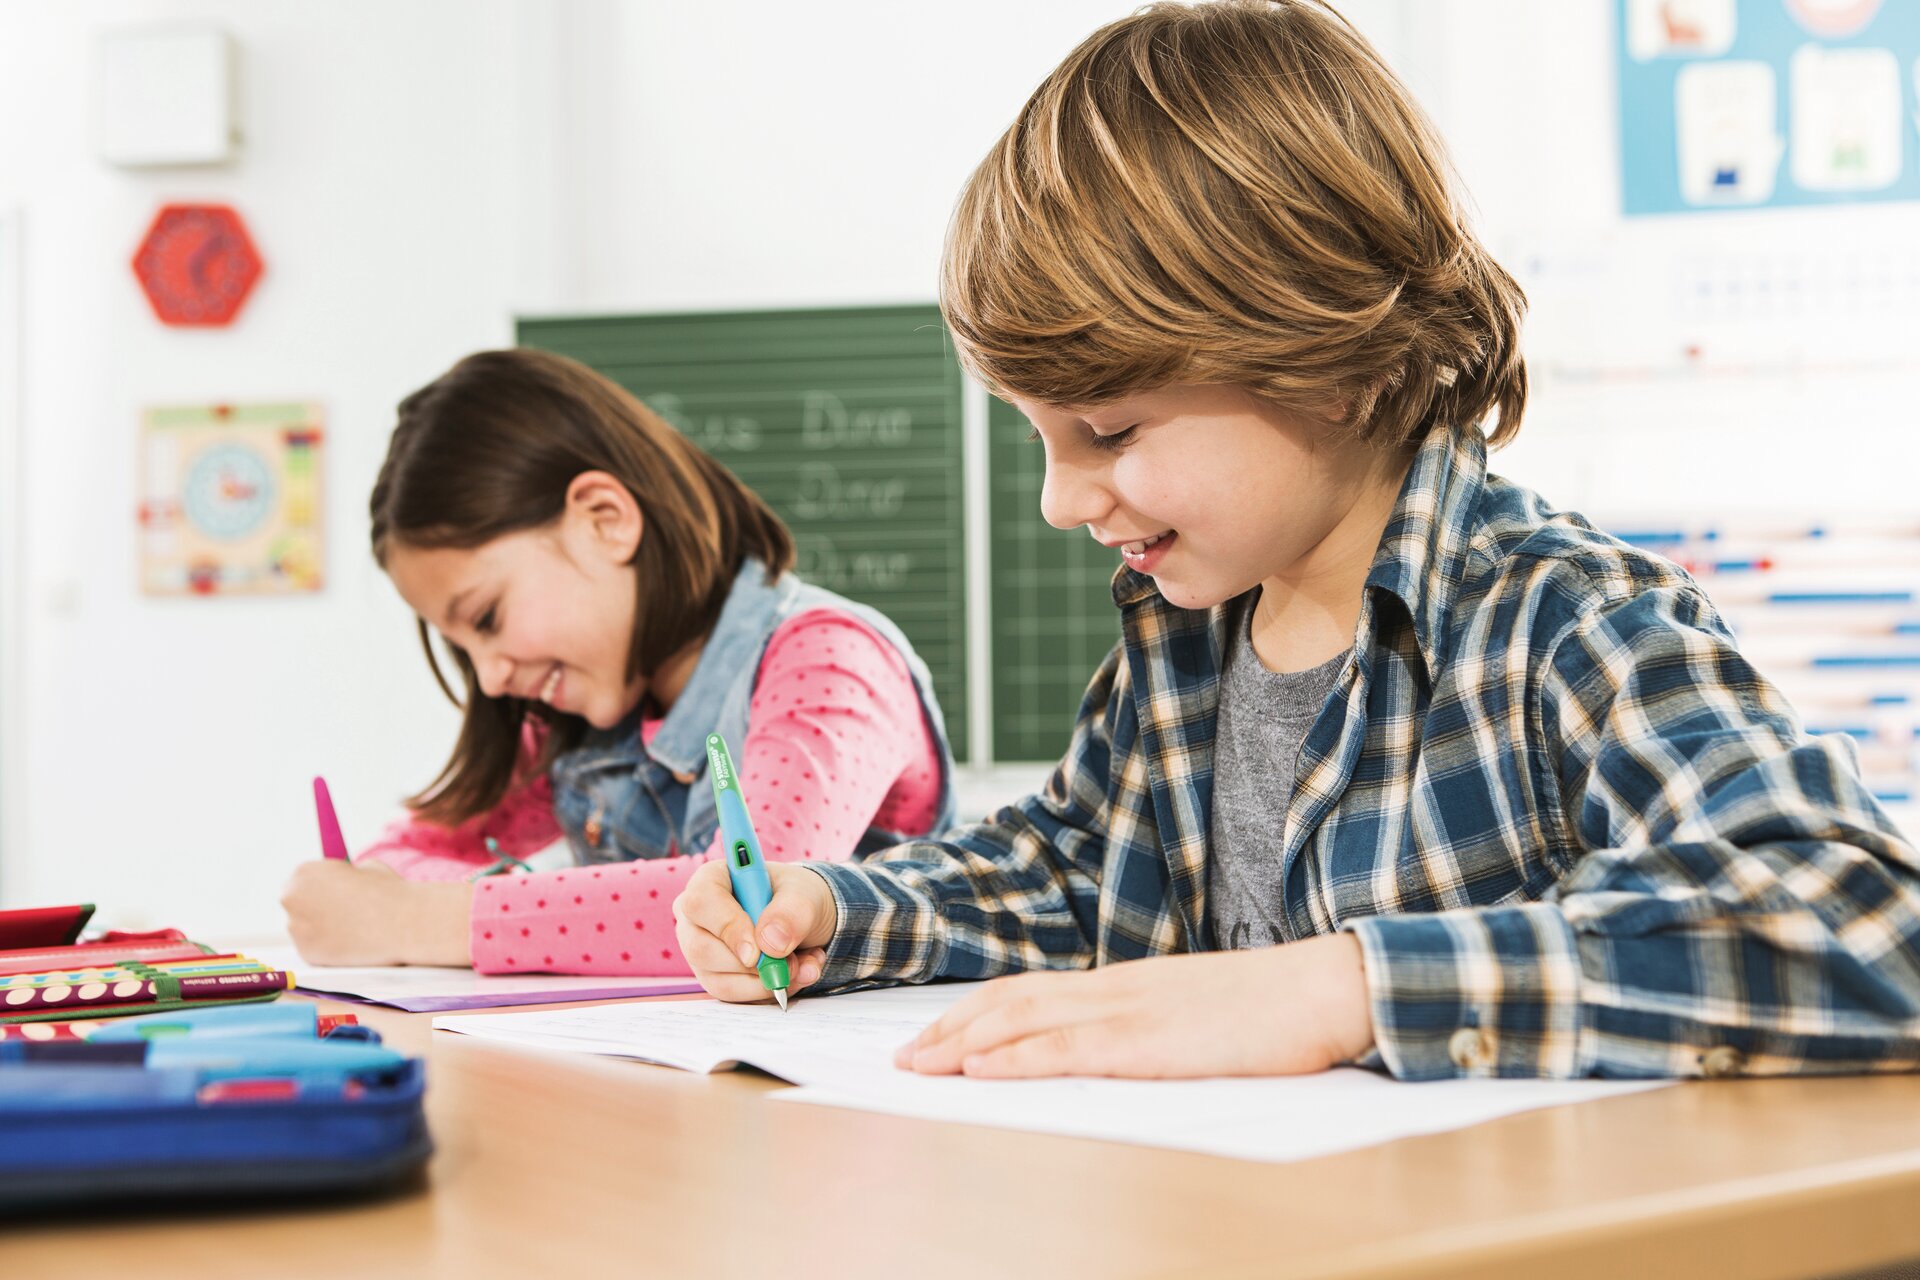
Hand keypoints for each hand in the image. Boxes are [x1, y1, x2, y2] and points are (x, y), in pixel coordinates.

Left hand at [281, 860, 473, 966]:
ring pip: (303, 927)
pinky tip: (349, 942)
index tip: (330, 893)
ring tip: (350, 928)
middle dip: (312, 907)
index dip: (318, 886)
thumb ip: (345, 876)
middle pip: (295, 903)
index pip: (301, 879)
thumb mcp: (366, 868)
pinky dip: (327, 946)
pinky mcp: (306, 954)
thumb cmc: (389, 892)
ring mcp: (296, 928)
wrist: (403, 923)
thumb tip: (341, 884)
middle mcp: (291, 898)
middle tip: (337, 912)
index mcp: (304, 872)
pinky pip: (313, 948)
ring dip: (319, 928)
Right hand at [672, 860, 836, 1002]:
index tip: (757, 950)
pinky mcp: (714, 976)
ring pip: (717, 979)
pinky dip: (767, 990)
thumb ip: (792, 912)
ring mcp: (701, 949)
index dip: (728, 927)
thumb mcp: (806, 895)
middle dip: (752, 965)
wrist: (806, 921)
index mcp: (711, 880)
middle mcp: (696, 917)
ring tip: (802, 964)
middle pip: (701, 948)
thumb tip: (769, 943)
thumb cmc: (797, 898)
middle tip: (792, 962)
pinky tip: (794, 974)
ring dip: (766, 980)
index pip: (701, 902)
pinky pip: (732, 994)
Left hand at [895, 934, 1375, 1078]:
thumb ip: (1148, 1027)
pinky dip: (1014, 1059)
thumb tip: (1110, 1054)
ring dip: (962, 1045)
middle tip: (902, 1056)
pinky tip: (979, 1070)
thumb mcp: (1194, 1014)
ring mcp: (1130, 1011)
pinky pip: (1067, 1050)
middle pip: (1011, 1001)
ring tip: (918, 1064)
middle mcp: (1116, 988)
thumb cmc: (1272, 1009)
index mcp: (1126, 983)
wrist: (1327, 987)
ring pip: (1024, 1022)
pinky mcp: (1151, 1042)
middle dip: (949, 1029)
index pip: (1031, 991)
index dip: (975, 1013)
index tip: (933, 1035)